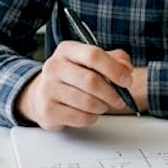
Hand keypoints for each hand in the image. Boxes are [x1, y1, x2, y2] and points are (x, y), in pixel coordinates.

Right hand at [16, 41, 134, 130]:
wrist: (41, 94)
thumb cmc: (73, 76)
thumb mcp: (91, 62)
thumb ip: (115, 60)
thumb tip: (126, 69)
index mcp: (66, 50)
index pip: (93, 55)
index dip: (114, 69)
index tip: (127, 81)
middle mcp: (53, 67)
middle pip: (91, 81)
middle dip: (112, 93)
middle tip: (120, 100)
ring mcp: (48, 89)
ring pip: (87, 102)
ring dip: (102, 107)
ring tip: (103, 105)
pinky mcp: (48, 111)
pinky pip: (80, 118)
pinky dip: (91, 118)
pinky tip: (89, 113)